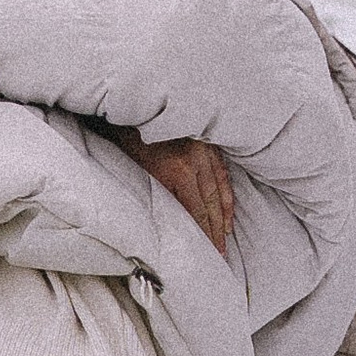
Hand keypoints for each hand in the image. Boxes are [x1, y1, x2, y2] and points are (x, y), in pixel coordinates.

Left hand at [124, 133, 235, 255]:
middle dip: (215, 231)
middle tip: (220, 254)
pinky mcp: (208, 144)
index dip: (203, 233)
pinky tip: (227, 209)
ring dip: (223, 216)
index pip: (195, 211)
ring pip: (219, 189)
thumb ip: (155, 191)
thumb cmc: (128, 134)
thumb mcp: (136, 166)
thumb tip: (165, 219)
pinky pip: (222, 173)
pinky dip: (226, 193)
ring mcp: (205, 151)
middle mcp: (196, 161)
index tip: (206, 252)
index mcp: (177, 170)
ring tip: (225, 237)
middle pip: (209, 204)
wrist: (138, 102)